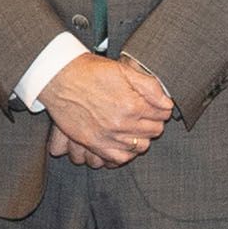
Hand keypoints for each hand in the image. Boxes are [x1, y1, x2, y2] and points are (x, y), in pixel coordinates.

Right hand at [44, 52, 173, 163]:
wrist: (60, 78)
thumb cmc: (91, 71)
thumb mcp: (124, 70)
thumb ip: (150, 87)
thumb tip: (167, 103)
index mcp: (132, 105)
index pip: (162, 114)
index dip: (162, 108)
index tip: (157, 105)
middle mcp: (121, 124)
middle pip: (154, 131)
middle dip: (154, 121)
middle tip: (147, 113)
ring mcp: (107, 136)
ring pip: (140, 146)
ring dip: (142, 136)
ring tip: (137, 126)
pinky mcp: (93, 143)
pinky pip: (119, 158)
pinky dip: (127, 152)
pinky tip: (126, 142)